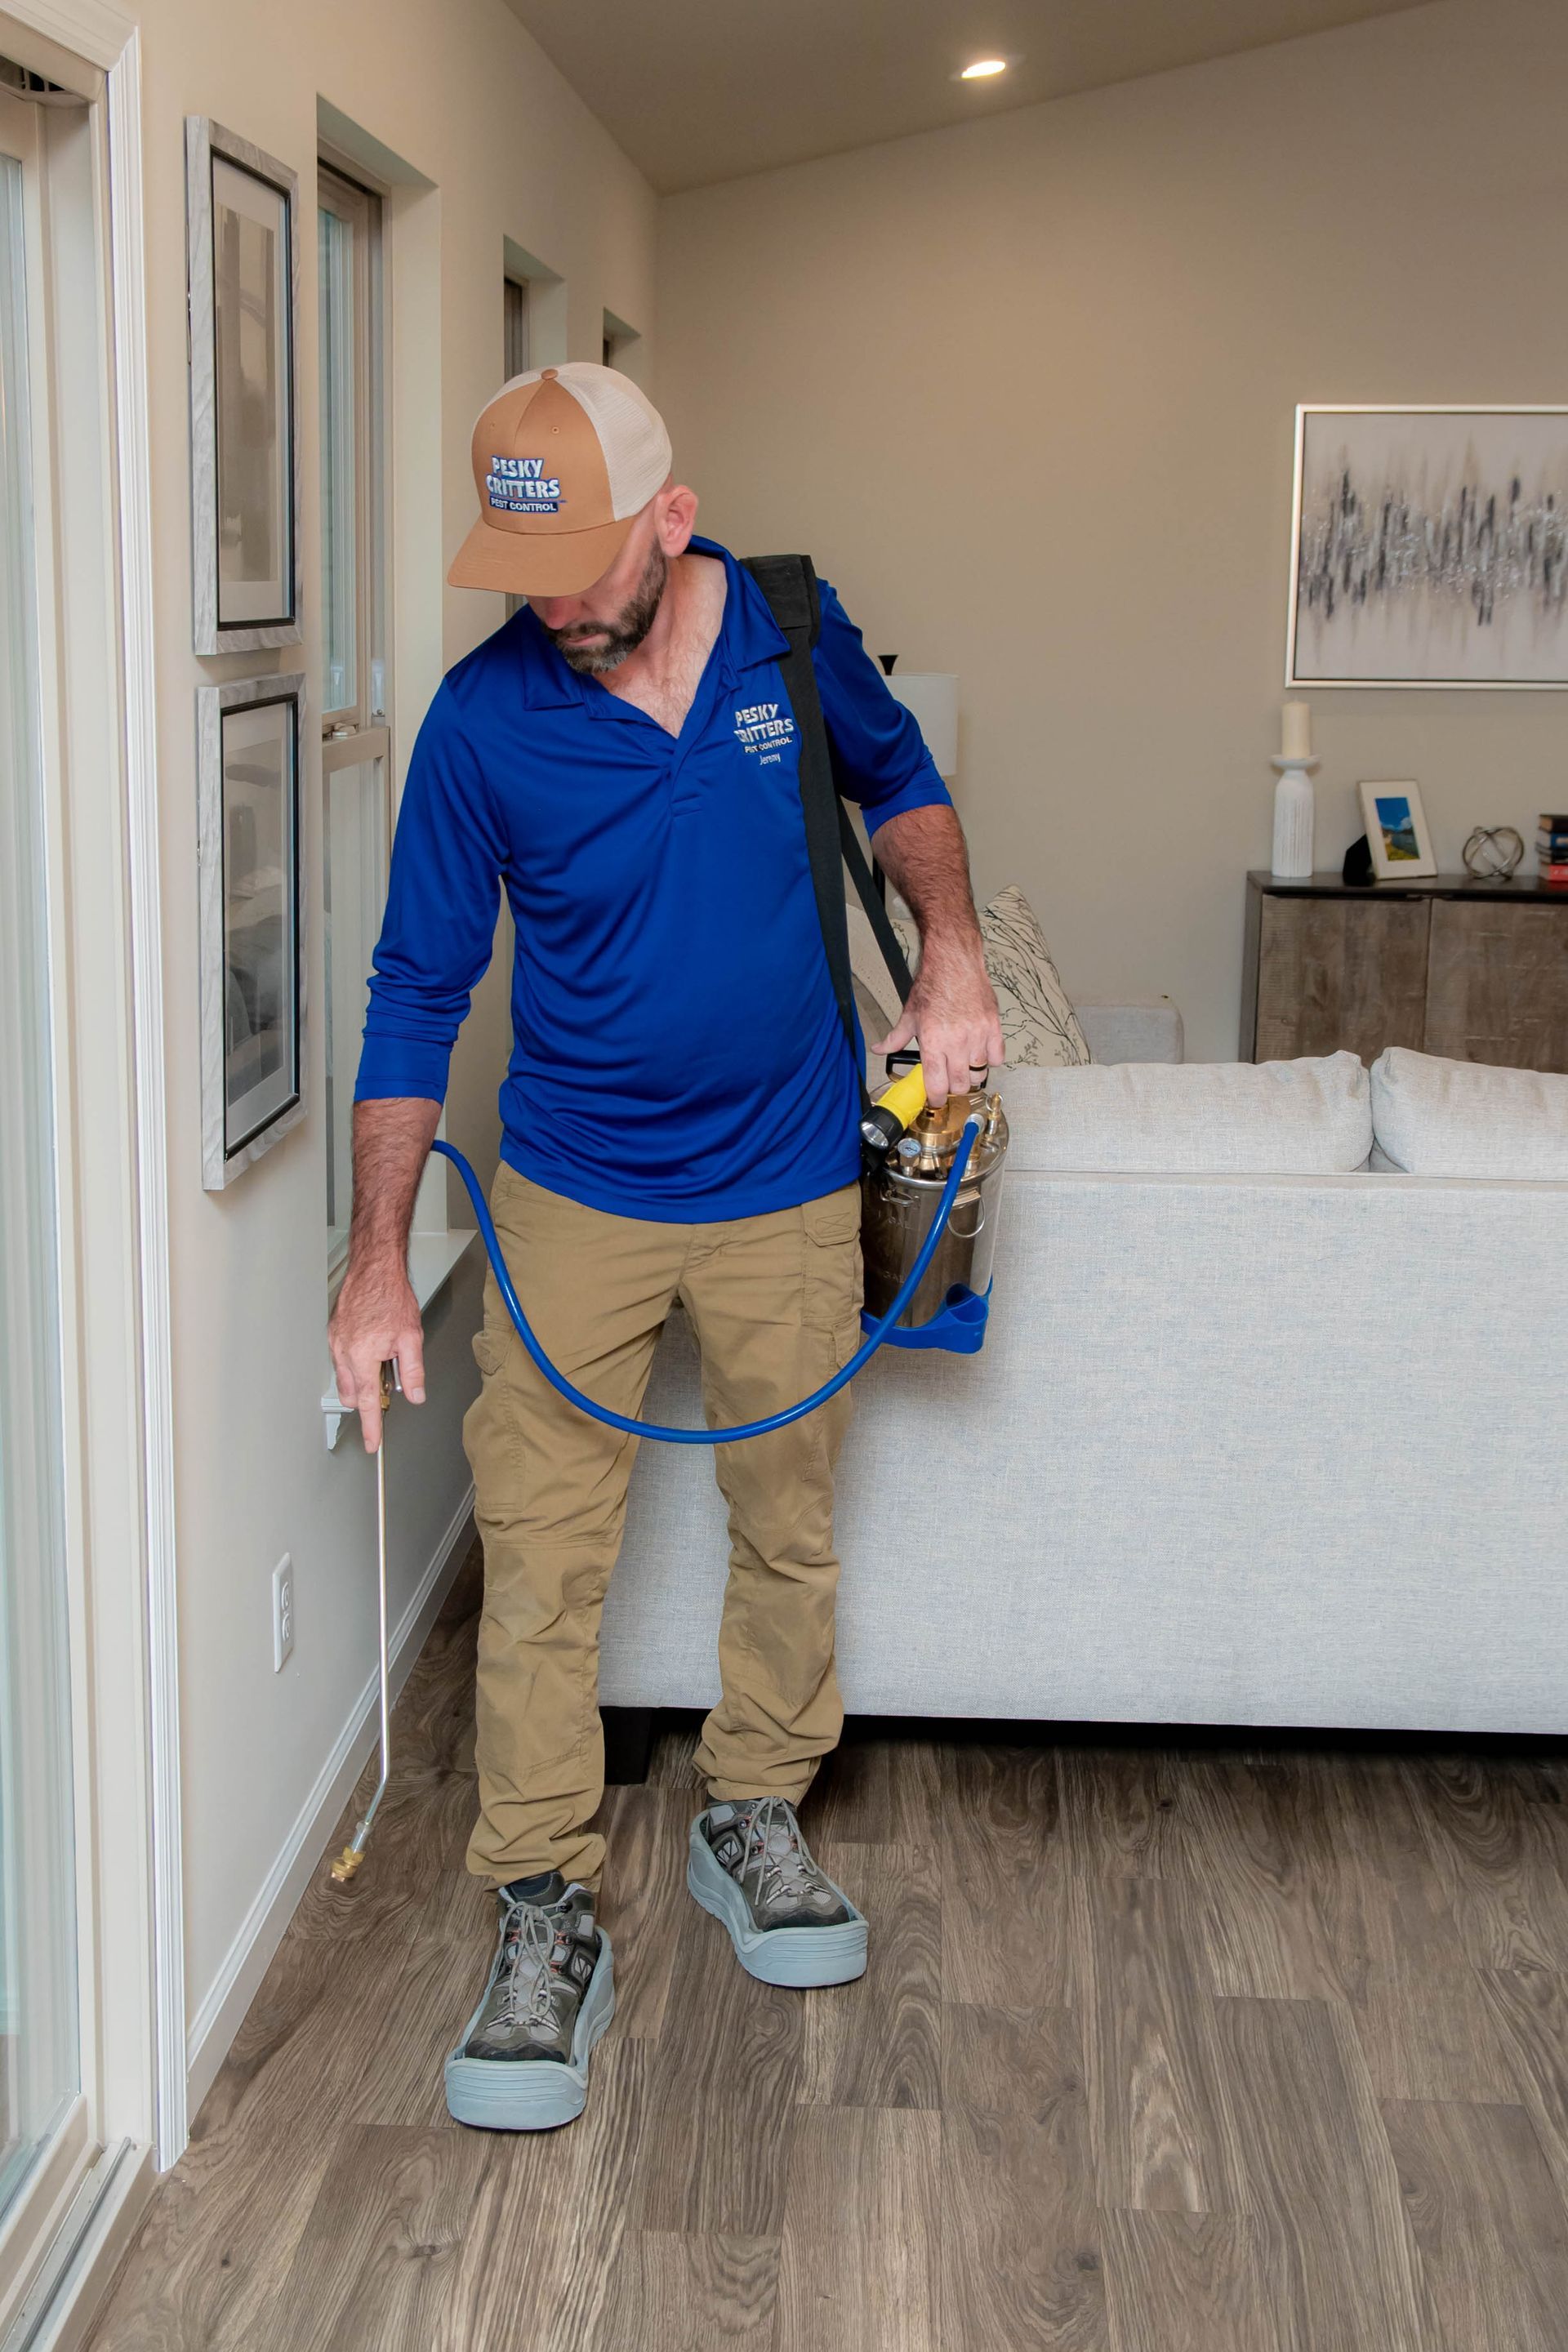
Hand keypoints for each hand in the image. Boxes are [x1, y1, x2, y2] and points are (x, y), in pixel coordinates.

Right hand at [329, 1255, 425, 1452]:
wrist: (374, 1268)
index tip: (372, 1443)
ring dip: (362, 1379)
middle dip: (368, 1398)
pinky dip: (355, 1362)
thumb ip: (413, 1371)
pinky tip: (371, 1345)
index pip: (368, 1402)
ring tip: (383, 1356)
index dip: (371, 1426)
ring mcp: (335, 1342)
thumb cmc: (391, 1296)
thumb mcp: (411, 1337)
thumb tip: (415, 1395)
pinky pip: (341, 1360)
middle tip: (389, 1381)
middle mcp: (343, 1351)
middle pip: (353, 1394)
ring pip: (345, 1378)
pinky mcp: (333, 1333)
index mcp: (362, 1356)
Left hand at [870, 944, 1003, 1104]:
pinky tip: (980, 1052)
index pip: (937, 1084)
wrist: (954, 963)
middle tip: (949, 1080)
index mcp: (933, 1042)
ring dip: (971, 1074)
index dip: (936, 1098)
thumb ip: (895, 1038)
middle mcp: (957, 1042)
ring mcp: (978, 1036)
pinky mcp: (993, 1027)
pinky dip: (990, 1060)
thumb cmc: (933, 986)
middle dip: (954, 1088)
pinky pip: (997, 1058)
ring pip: (979, 1073)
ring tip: (964, 1066)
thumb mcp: (910, 1014)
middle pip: (961, 1084)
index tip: (936, 1098)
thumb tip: (879, 1049)